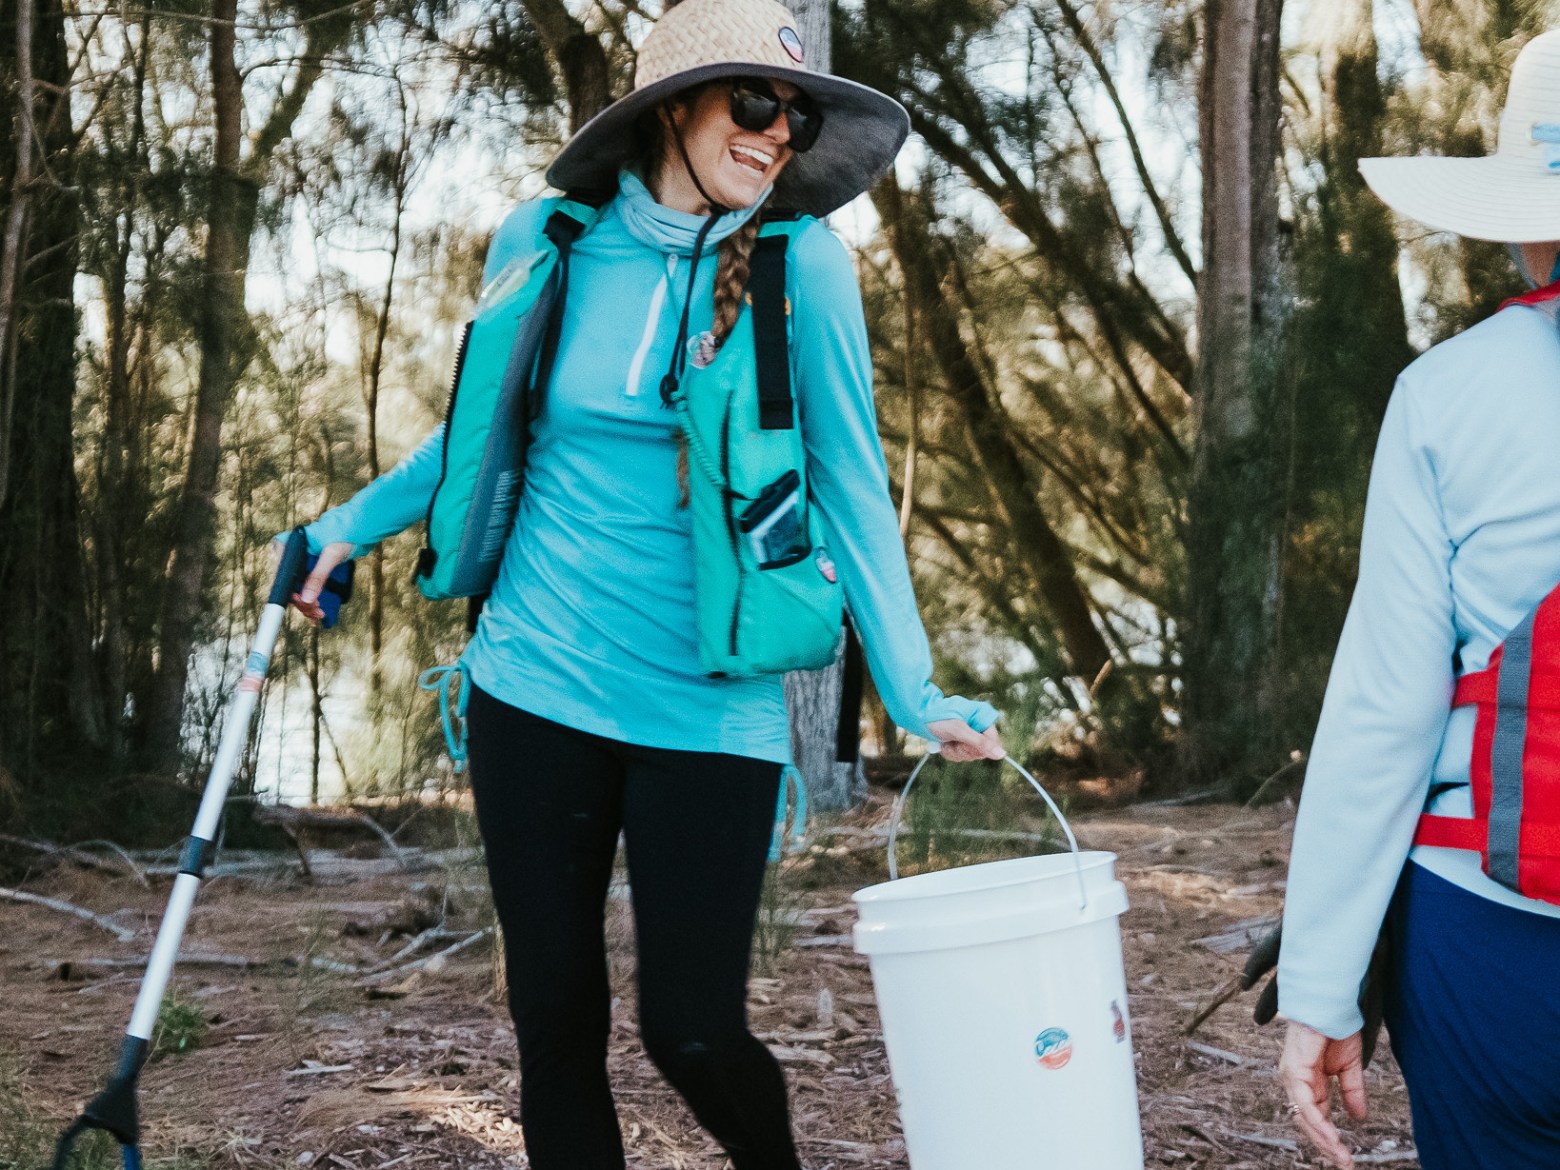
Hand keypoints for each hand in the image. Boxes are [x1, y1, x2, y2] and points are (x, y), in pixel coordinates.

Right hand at [272, 539, 352, 625]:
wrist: (356, 528)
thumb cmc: (343, 534)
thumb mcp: (331, 555)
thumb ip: (318, 576)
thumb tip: (306, 599)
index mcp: (287, 545)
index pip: (282, 575)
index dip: (291, 593)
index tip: (304, 603)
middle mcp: (289, 556)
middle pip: (289, 586)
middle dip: (302, 602)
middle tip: (317, 611)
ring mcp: (298, 565)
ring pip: (297, 590)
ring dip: (306, 605)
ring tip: (320, 613)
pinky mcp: (308, 572)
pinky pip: (305, 589)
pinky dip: (311, 601)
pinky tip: (318, 612)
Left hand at [925, 718, 1003, 762]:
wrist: (918, 716)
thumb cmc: (938, 718)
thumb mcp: (959, 730)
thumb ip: (980, 743)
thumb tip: (1002, 755)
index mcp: (983, 717)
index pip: (993, 742)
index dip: (979, 748)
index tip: (964, 744)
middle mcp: (978, 726)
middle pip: (981, 751)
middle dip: (964, 750)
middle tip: (952, 741)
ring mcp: (969, 734)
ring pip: (970, 755)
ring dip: (955, 752)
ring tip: (945, 741)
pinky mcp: (961, 741)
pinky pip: (961, 756)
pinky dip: (950, 753)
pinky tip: (944, 744)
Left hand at [1279, 1022, 1366, 1168]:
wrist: (1332, 1004)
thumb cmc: (1336, 1029)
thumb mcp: (1349, 1067)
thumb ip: (1351, 1092)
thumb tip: (1358, 1118)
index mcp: (1308, 1081)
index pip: (1316, 1116)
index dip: (1330, 1136)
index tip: (1346, 1156)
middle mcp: (1296, 1081)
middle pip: (1307, 1121)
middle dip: (1326, 1145)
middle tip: (1344, 1163)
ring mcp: (1292, 1076)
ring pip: (1304, 1117)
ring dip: (1324, 1139)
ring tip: (1341, 1157)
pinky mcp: (1294, 1070)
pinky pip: (1305, 1103)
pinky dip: (1319, 1122)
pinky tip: (1332, 1137)